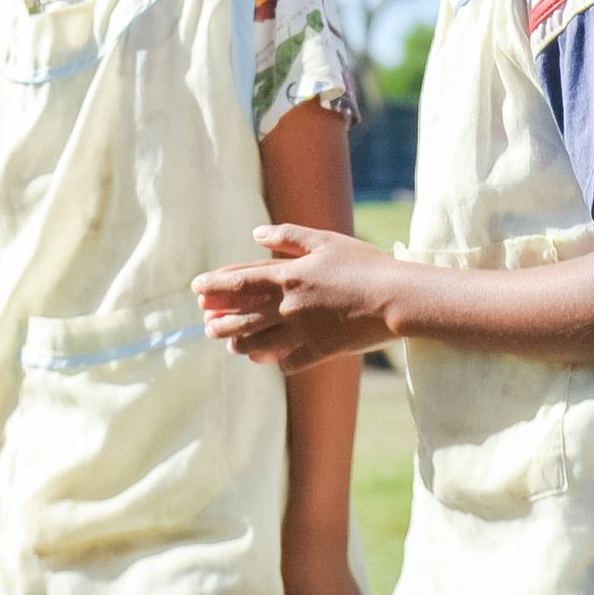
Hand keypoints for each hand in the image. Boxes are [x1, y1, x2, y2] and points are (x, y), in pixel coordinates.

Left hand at [195, 223, 404, 372]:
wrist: (396, 299)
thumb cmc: (364, 264)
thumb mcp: (326, 241)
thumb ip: (289, 237)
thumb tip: (257, 233)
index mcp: (288, 276)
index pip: (239, 281)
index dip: (215, 285)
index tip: (196, 289)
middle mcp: (289, 306)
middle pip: (243, 316)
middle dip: (220, 320)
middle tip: (206, 324)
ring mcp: (303, 332)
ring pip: (259, 342)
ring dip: (240, 343)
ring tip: (230, 345)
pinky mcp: (320, 352)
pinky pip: (289, 361)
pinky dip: (277, 361)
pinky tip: (270, 360)